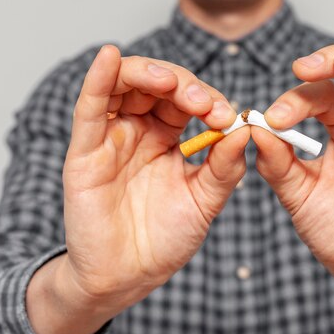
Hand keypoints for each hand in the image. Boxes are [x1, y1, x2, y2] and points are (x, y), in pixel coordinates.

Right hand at [27, 45, 248, 333]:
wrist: (127, 276)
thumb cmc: (164, 238)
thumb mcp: (205, 199)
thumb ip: (225, 165)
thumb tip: (248, 128)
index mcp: (167, 137)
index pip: (186, 99)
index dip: (207, 99)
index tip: (229, 116)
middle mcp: (138, 130)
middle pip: (155, 84)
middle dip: (183, 84)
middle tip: (204, 103)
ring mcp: (110, 137)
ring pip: (123, 86)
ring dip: (147, 74)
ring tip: (169, 82)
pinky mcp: (85, 152)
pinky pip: (89, 108)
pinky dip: (98, 79)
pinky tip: (109, 57)